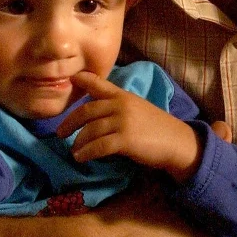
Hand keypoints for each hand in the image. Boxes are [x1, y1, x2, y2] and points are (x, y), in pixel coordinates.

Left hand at [57, 71, 201, 180]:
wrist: (177, 141)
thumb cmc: (157, 127)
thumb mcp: (137, 108)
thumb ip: (118, 106)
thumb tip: (96, 113)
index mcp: (123, 95)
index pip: (99, 84)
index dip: (83, 80)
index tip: (71, 78)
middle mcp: (120, 105)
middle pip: (86, 111)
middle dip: (70, 123)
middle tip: (60, 133)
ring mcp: (122, 121)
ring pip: (90, 130)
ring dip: (78, 142)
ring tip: (74, 151)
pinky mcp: (125, 139)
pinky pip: (98, 146)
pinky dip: (86, 153)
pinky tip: (81, 157)